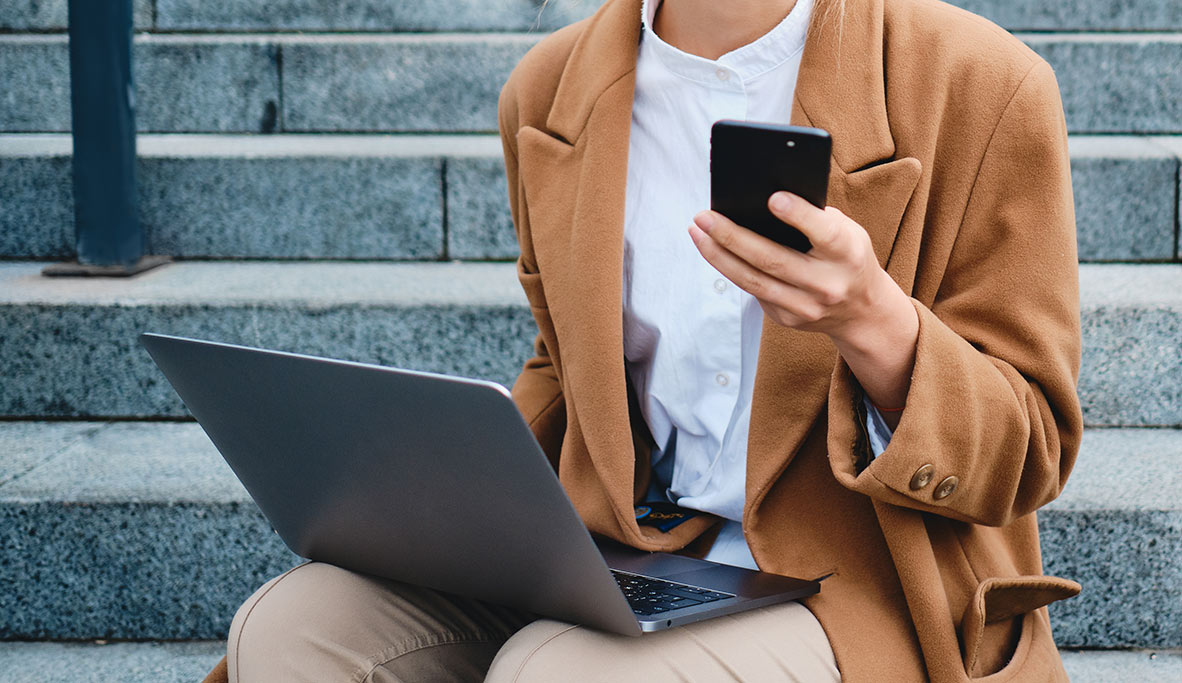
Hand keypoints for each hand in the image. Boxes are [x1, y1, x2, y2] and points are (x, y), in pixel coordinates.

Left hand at [688, 191, 918, 414]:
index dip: (798, 216)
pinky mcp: (788, 319)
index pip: (823, 233)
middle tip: (704, 216)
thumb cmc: (847, 257)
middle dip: (732, 236)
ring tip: (696, 231)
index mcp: (847, 254)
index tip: (772, 198)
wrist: (861, 311)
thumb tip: (762, 202)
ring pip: (753, 280)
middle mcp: (828, 284)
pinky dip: (731, 269)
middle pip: (772, 259)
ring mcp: (806, 306)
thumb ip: (815, 218)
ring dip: (719, 255)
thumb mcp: (848, 233)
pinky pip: (753, 291)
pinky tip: (713, 250)